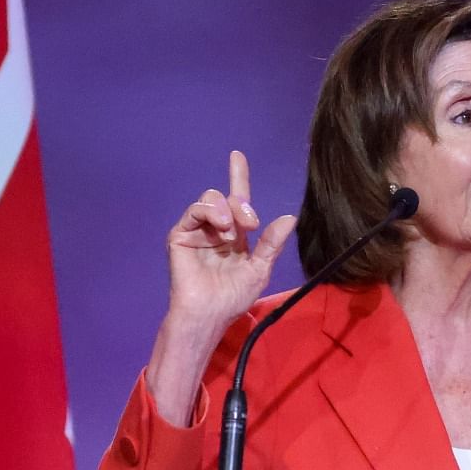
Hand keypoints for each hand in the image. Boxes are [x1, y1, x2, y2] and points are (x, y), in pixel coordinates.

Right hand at [146, 151, 295, 426]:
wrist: (209, 314)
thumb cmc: (232, 298)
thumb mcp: (259, 269)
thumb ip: (272, 243)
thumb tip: (290, 217)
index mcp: (234, 236)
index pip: (237, 201)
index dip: (237, 176)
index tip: (237, 155)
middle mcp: (215, 229)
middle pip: (226, 197)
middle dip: (242, 204)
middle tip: (250, 223)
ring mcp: (197, 231)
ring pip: (210, 200)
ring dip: (226, 210)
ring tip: (232, 232)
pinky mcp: (181, 235)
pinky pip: (195, 211)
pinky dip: (210, 213)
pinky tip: (221, 228)